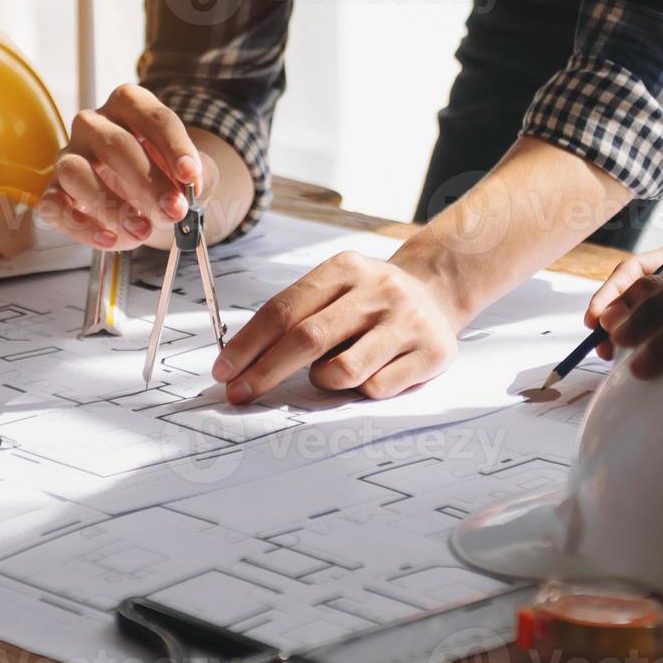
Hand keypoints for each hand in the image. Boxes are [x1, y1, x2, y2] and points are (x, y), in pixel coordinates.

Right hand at [40, 85, 203, 249]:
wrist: (149, 197)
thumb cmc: (166, 175)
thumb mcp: (188, 172)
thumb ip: (191, 180)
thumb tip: (182, 197)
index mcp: (129, 106)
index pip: (152, 117)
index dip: (174, 146)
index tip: (190, 175)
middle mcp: (93, 125)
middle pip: (114, 145)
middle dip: (147, 182)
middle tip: (172, 210)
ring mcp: (69, 156)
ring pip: (75, 172)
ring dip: (109, 205)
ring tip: (142, 230)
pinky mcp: (54, 189)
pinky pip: (53, 205)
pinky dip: (80, 225)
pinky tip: (109, 238)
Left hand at [212, 251, 465, 403]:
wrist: (438, 293)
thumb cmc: (370, 300)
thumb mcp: (336, 289)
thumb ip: (297, 316)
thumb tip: (242, 362)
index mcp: (345, 268)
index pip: (283, 310)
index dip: (247, 344)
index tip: (224, 371)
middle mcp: (378, 289)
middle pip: (307, 339)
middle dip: (265, 372)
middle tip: (239, 394)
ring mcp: (407, 321)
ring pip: (343, 370)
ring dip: (323, 381)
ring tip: (331, 372)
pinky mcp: (432, 352)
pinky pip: (377, 388)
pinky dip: (362, 390)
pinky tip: (371, 374)